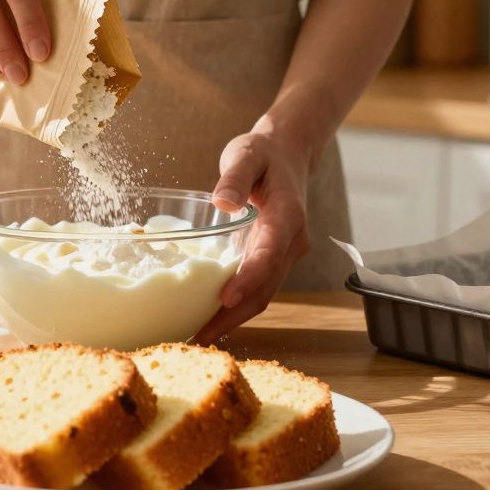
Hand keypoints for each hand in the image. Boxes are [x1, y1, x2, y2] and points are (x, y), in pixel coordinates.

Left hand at [193, 127, 310, 344]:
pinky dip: (235, 307)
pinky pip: (256, 289)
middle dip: (234, 316)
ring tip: (198, 336)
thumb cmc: (264, 153)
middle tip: (200, 335)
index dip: (248, 279)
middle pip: (266, 288)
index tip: (225, 299)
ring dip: (233, 318)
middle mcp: (290, 243)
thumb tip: (223, 202)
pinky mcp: (272, 259)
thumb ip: (235, 176)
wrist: (288, 154)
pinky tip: (208, 317)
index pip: (269, 255)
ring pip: (262, 295)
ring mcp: (283, 255)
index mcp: (287, 218)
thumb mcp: (247, 153)